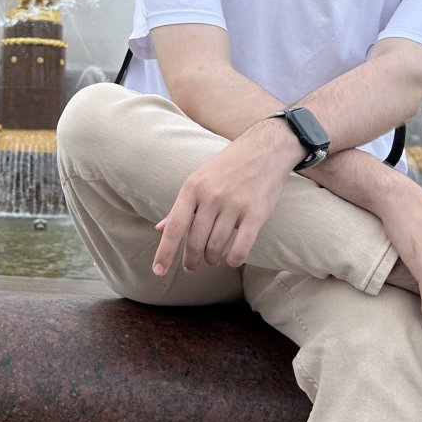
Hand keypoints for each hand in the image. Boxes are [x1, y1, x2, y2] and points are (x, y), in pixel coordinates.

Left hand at [153, 119, 293, 276]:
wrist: (264, 151)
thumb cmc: (226, 168)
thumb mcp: (198, 181)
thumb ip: (180, 208)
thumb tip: (159, 229)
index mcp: (192, 188)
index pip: (174, 227)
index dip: (164, 251)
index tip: (158, 271)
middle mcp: (211, 196)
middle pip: (195, 241)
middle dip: (191, 260)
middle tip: (191, 266)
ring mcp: (234, 205)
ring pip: (216, 246)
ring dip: (212, 259)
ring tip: (212, 259)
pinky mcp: (256, 213)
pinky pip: (242, 246)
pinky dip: (234, 259)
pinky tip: (231, 259)